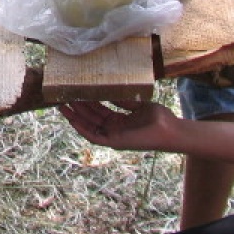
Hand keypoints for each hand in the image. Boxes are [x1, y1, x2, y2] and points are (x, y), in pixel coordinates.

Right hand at [57, 99, 176, 150]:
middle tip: (65, 96)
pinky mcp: (114, 142)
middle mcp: (114, 129)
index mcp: (120, 120)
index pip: (99, 111)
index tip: (78, 92)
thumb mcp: (138, 104)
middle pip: (91, 117)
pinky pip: (94, 137)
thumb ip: (124, 100)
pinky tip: (72, 120)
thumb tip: (109, 91)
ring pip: (89, 126)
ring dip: (75, 117)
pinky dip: (82, 129)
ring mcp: (113, 136)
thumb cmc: (159, 118)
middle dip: (77, 108)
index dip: (87, 102)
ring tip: (63, 105)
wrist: (170, 130)